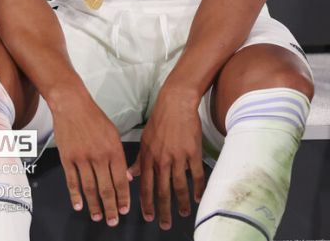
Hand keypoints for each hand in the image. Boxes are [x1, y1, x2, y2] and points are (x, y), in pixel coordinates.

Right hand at [51, 90, 130, 226]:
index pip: (121, 181)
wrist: (72, 104)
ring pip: (90, 188)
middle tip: (113, 220)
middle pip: (106, 189)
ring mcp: (82, 158)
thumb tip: (126, 177)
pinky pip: (72, 181)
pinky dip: (75, 195)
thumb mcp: (113, 134)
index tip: (124, 210)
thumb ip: (120, 157)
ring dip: (94, 205)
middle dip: (111, 208)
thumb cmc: (94, 117)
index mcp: (113, 150)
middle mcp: (99, 156)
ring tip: (97, 217)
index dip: (123, 198)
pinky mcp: (67, 157)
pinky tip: (79, 205)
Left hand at [128, 87, 204, 229]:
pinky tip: (198, 198)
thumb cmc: (159, 121)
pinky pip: (196, 175)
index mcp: (148, 156)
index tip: (149, 217)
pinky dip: (197, 188)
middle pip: (161, 190)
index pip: (145, 185)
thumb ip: (139, 159)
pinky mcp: (192, 152)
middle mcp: (161, 159)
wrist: (175, 103)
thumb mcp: (144, 139)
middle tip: (165, 225)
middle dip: (163, 210)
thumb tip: (131, 175)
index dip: (146, 203)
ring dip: (181, 203)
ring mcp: (177, 156)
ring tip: (183, 214)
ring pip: (179, 186)